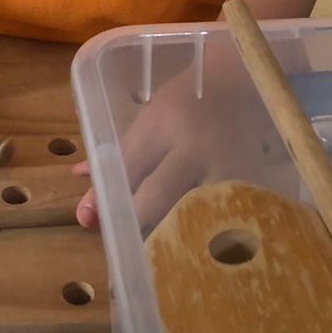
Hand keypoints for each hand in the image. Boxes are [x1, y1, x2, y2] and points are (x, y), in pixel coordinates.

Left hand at [75, 37, 306, 231]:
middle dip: (135, 224)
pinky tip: (197, 245)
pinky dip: (207, 232)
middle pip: (157, 198)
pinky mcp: (250, 183)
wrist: (242, 80)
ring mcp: (226, 167)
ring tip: (158, 252)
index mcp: (163, 123)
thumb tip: (81, 184)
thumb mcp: (150, 115)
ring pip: (191, 215)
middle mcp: (194, 146)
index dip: (105, 198)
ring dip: (172, 235)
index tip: (87, 220)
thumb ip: (120, 153)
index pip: (128, 168)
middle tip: (123, 247)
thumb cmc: (187, 99)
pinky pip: (222, 217)